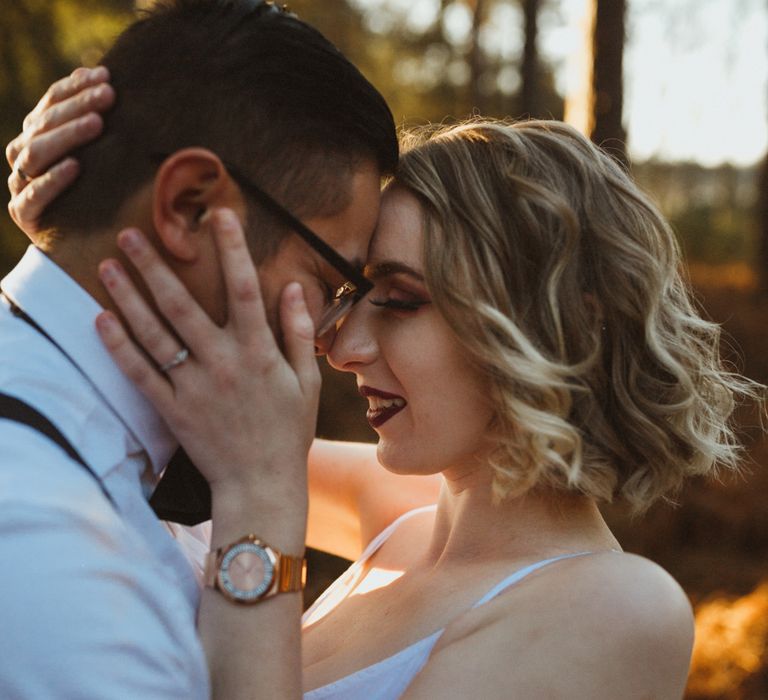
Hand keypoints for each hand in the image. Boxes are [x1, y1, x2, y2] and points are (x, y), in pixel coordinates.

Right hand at [6, 66, 114, 235]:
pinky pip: (33, 196)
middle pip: (44, 123)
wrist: (80, 247)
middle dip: (77, 105)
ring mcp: (21, 185)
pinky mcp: (24, 215)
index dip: (74, 86)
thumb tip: (112, 83)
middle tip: (108, 95)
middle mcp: (24, 156)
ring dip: (67, 135)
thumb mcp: (103, 159)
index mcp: (37, 135)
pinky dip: (53, 180)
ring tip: (97, 124)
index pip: (50, 102)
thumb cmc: (98, 194)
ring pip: (34, 153)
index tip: (105, 75)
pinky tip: (76, 167)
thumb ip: (100, 126)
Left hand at [95, 209, 319, 541]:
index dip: (232, 250)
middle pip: (183, 306)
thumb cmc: (288, 431)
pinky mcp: (172, 409)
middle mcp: (222, 364)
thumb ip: (297, 333)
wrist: (261, 483)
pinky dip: (119, 347)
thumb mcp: (307, 381)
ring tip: (107, 265)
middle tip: (131, 234)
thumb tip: (290, 288)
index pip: (244, 291)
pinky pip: (140, 374)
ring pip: (154, 335)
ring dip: (128, 298)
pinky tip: (101, 320)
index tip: (219, 215)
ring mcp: (193, 387)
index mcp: (258, 353)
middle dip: (155, 267)